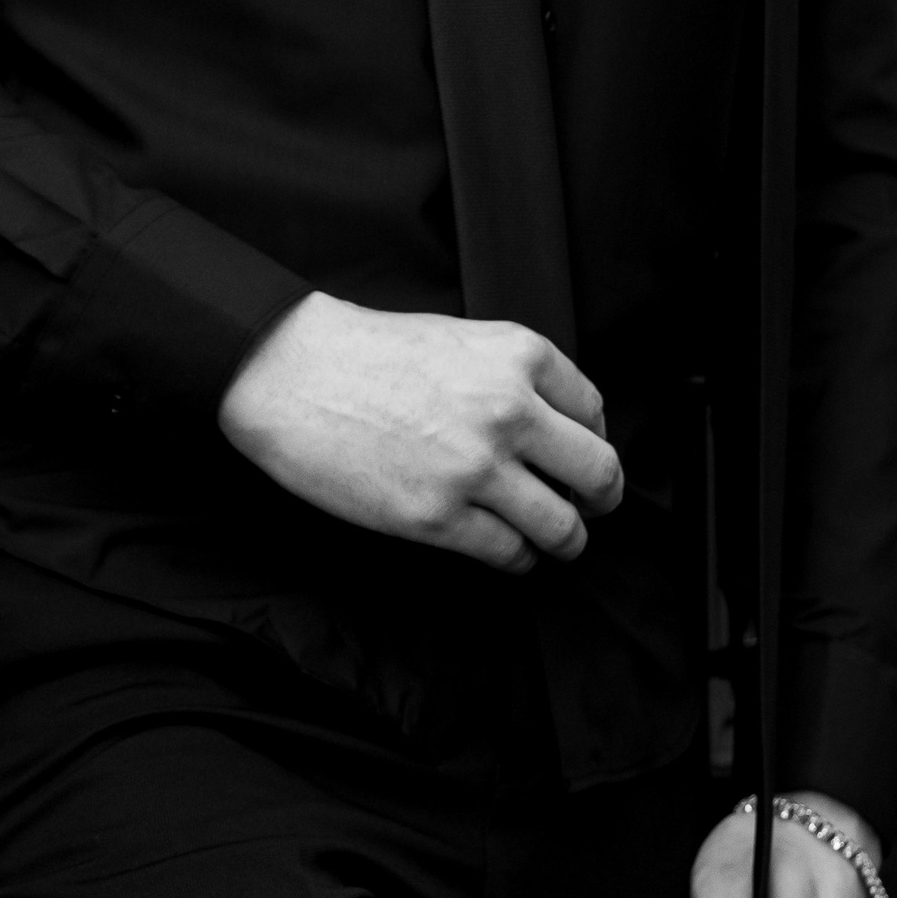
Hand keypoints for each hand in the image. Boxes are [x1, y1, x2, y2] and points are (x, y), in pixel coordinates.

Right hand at [217, 291, 622, 572]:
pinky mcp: (437, 517)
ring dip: (566, 539)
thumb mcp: (461, 339)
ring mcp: (475, 468)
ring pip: (563, 526)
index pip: (594, 412)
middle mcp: (509, 410)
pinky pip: (509, 553)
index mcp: (519, 355)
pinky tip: (507, 549)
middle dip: (601, 498)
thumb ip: (513, 377)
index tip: (581, 458)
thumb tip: (555, 428)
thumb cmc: (368, 354)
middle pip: (598, 472)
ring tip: (556, 540)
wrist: (295, 374)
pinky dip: (518, 558)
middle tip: (592, 506)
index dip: (593, 441)